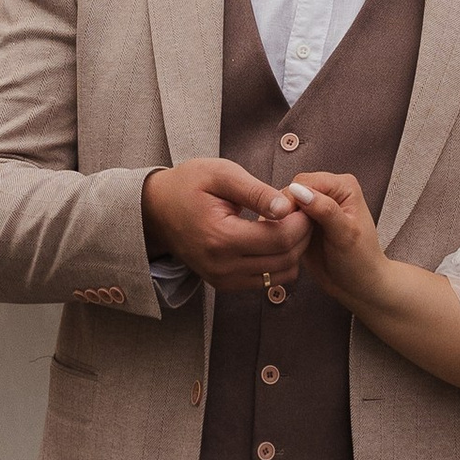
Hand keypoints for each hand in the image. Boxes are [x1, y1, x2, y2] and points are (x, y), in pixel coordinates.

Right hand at [141, 158, 309, 291]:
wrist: (156, 209)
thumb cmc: (187, 185)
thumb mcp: (221, 175)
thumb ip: (256, 192)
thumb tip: (286, 208)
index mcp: (220, 237)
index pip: (279, 238)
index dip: (301, 221)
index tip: (302, 202)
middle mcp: (222, 266)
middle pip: (284, 259)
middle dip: (302, 235)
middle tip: (301, 211)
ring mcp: (223, 279)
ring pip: (280, 274)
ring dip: (294, 250)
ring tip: (288, 223)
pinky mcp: (224, 284)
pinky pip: (267, 281)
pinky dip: (279, 262)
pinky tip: (273, 238)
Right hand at [285, 170, 393, 314]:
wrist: (358, 285)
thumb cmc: (361, 261)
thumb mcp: (346, 235)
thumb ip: (326, 210)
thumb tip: (300, 191)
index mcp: (343, 186)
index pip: (305, 182)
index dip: (293, 199)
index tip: (287, 220)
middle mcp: (328, 192)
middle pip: (292, 191)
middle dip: (287, 211)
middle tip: (289, 233)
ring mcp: (315, 207)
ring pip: (285, 205)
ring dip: (283, 222)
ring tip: (291, 240)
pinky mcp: (304, 222)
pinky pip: (284, 220)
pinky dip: (283, 230)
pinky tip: (289, 242)